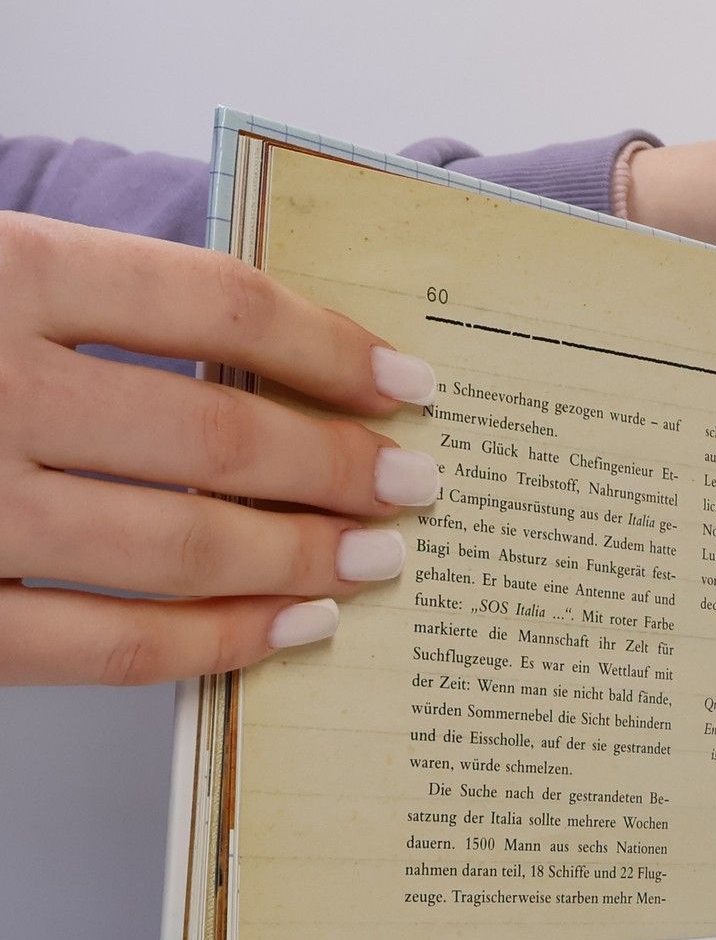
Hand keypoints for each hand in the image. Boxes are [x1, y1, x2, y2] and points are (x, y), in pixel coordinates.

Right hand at [0, 215, 439, 685]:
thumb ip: (73, 294)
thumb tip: (256, 347)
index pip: (214, 305)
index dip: (332, 346)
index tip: (408, 380)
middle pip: (222, 435)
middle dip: (342, 466)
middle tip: (418, 483)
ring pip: (183, 546)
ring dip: (303, 556)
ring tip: (378, 556)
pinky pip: (105, 645)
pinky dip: (216, 643)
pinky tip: (292, 629)